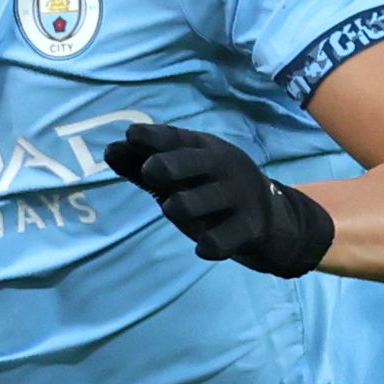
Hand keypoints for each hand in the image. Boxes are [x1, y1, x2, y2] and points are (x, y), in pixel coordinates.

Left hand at [116, 120, 333, 277]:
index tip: (129, 135)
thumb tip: (108, 151)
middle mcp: (222, 167)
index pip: (176, 139)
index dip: (153, 137)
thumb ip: (145, 165)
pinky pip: (225, 239)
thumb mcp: (183, 174)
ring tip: (174, 208)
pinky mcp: (249, 228)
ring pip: (204, 200)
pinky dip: (212, 244)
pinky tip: (203, 247)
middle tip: (150, 171)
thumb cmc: (213, 192)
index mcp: (204, 150)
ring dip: (185, 204)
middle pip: (193, 162)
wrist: (274, 220)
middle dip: (169, 165)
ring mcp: (238, 197)